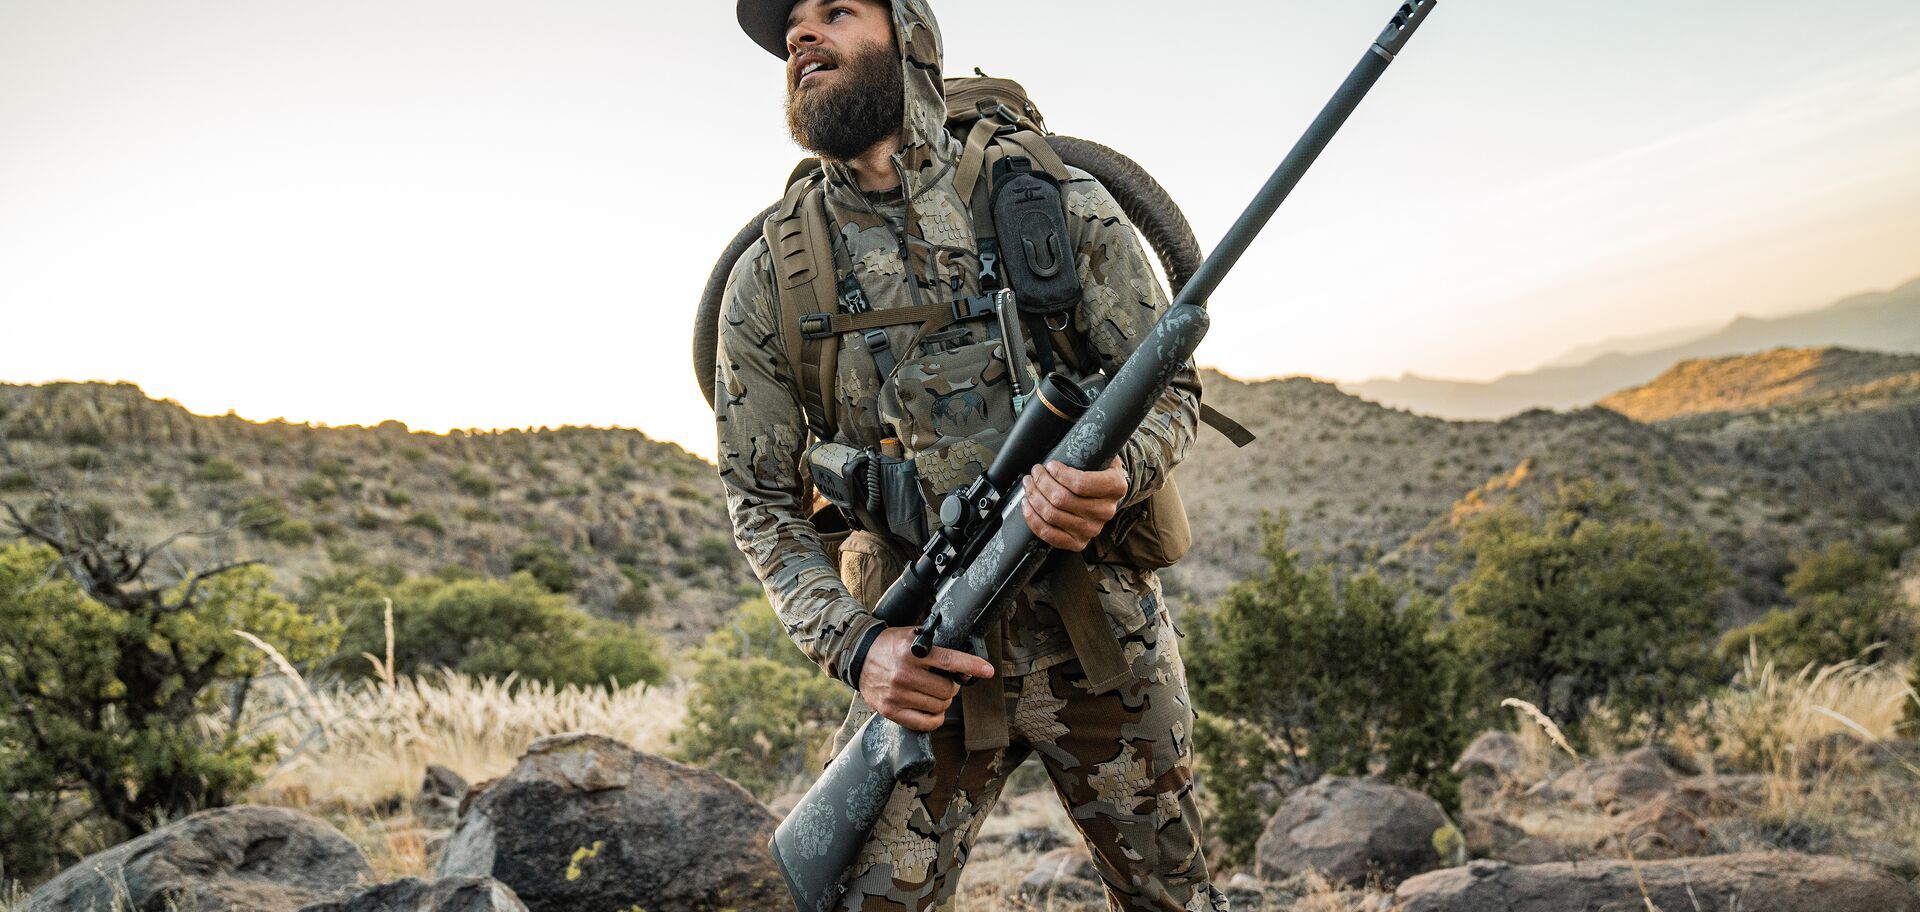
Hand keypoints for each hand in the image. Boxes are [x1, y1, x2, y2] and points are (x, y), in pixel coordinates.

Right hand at [858, 627, 995, 732]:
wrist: (858, 656)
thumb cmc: (889, 645)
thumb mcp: (912, 636)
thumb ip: (936, 648)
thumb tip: (964, 668)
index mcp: (912, 652)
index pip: (948, 661)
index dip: (971, 666)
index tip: (988, 670)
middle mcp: (904, 674)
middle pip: (947, 689)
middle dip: (952, 686)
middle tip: (945, 681)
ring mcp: (897, 695)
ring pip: (939, 706)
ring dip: (943, 701)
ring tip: (934, 693)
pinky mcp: (891, 711)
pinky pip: (925, 723)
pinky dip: (935, 718)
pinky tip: (932, 709)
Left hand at [1021, 457, 1126, 550]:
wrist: (1106, 493)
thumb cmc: (1098, 470)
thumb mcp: (1102, 454)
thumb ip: (1089, 448)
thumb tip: (1066, 434)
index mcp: (1116, 487)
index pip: (1081, 484)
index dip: (1060, 474)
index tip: (1050, 465)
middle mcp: (1106, 511)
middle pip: (1062, 500)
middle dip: (1041, 482)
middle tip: (1035, 472)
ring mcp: (1092, 529)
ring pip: (1052, 515)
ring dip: (1034, 497)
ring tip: (1029, 484)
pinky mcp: (1078, 542)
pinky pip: (1049, 535)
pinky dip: (1033, 519)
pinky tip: (1027, 505)